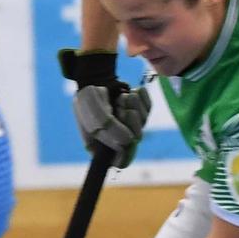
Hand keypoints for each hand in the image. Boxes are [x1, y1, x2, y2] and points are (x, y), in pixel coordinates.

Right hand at [59, 48, 148, 167]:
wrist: (95, 76)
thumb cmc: (89, 97)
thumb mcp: (95, 114)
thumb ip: (110, 129)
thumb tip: (129, 141)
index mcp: (103, 146)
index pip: (120, 161)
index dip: (126, 153)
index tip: (126, 139)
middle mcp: (118, 138)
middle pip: (135, 140)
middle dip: (129, 120)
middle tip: (119, 106)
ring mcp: (130, 125)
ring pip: (143, 123)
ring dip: (134, 106)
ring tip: (123, 97)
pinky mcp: (139, 111)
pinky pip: (148, 109)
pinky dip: (143, 99)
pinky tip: (134, 90)